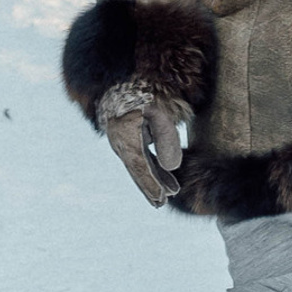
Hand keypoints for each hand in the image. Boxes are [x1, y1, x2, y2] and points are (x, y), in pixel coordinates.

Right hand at [101, 90, 184, 206]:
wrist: (119, 88)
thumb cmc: (141, 98)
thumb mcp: (157, 114)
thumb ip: (165, 138)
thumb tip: (172, 167)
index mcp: (127, 137)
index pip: (140, 166)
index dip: (152, 183)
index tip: (162, 198)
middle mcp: (121, 144)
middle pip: (137, 171)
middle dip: (149, 188)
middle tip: (161, 204)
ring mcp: (122, 144)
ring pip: (138, 168)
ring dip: (151, 182)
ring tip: (165, 198)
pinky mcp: (127, 143)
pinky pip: (139, 161)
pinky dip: (151, 171)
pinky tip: (166, 178)